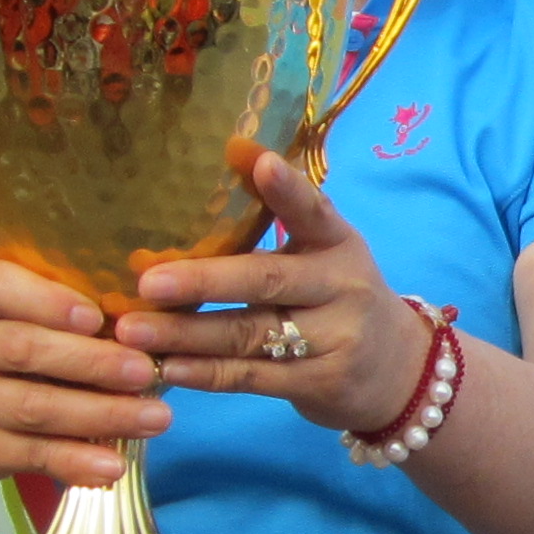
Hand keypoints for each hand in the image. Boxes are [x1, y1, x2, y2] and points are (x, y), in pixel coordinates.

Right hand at [0, 254, 164, 496]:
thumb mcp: (4, 320)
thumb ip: (57, 313)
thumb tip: (147, 319)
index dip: (45, 300)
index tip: (95, 315)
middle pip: (24, 350)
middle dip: (92, 361)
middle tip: (146, 370)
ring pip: (34, 407)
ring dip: (100, 414)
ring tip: (155, 417)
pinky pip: (30, 454)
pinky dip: (75, 461)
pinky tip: (114, 464)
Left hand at [118, 147, 425, 436]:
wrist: (399, 373)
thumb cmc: (339, 299)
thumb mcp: (324, 252)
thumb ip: (280, 214)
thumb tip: (232, 149)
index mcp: (338, 243)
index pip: (313, 210)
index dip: (286, 189)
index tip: (257, 162)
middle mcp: (340, 287)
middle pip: (266, 280)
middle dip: (203, 281)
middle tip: (147, 281)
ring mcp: (334, 340)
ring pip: (250, 334)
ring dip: (187, 334)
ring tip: (133, 331)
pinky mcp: (320, 384)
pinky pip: (253, 377)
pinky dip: (206, 374)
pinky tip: (168, 368)